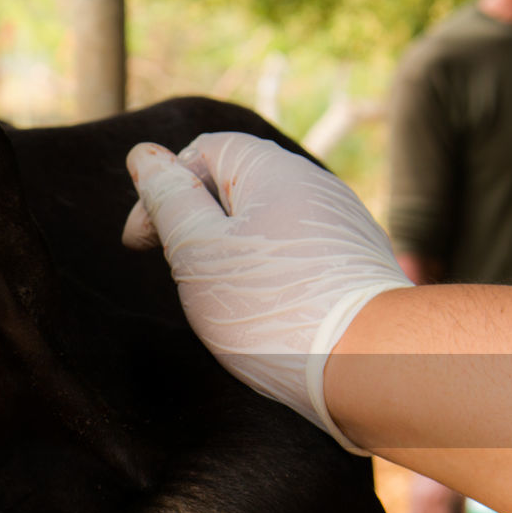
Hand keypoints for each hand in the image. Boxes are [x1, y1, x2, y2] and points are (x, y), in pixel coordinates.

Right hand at [122, 132, 410, 452]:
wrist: (371, 361)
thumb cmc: (271, 306)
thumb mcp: (197, 249)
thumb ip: (167, 200)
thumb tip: (143, 155)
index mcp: (272, 170)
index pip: (203, 151)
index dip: (163, 189)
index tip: (140, 243)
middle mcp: (315, 185)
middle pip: (236, 185)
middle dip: (196, 222)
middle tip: (178, 271)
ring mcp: (341, 225)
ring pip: (266, 222)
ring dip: (232, 251)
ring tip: (221, 298)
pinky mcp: (355, 264)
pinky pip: (296, 252)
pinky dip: (268, 273)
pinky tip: (263, 312)